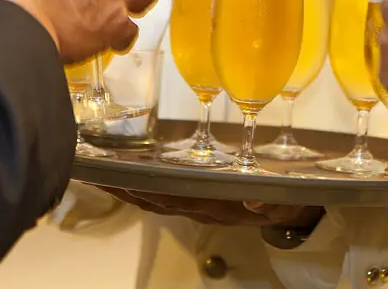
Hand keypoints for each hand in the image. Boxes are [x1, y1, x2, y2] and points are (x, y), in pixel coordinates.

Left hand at [98, 187, 322, 226]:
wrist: (292, 213)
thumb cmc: (285, 201)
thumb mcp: (285, 202)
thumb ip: (272, 202)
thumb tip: (253, 200)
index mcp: (217, 206)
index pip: (174, 198)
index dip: (148, 191)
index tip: (122, 180)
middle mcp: (202, 207)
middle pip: (155, 201)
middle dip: (124, 190)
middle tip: (95, 175)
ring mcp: (199, 205)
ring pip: (156, 200)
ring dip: (128, 190)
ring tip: (101, 175)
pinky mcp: (201, 200)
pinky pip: (166, 196)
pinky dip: (144, 188)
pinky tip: (129, 176)